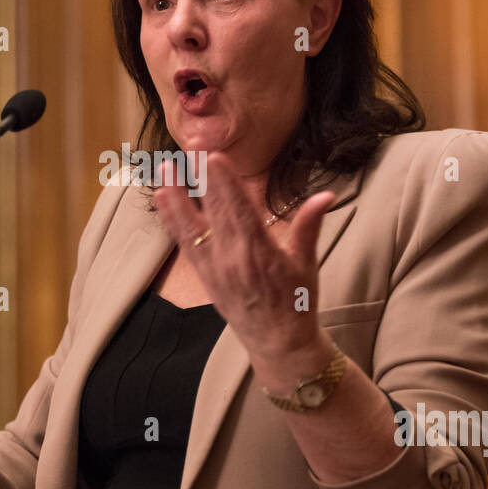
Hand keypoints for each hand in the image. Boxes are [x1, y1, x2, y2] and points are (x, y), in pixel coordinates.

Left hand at [152, 153, 335, 361]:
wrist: (279, 345)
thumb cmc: (298, 304)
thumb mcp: (307, 265)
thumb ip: (310, 226)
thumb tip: (326, 196)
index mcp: (260, 254)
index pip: (239, 211)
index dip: (225, 184)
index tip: (214, 158)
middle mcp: (232, 260)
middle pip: (213, 210)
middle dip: (200, 176)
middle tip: (190, 143)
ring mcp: (214, 269)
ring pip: (190, 225)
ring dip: (175, 194)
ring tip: (162, 167)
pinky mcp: (204, 276)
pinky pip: (184, 243)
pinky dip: (172, 219)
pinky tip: (163, 198)